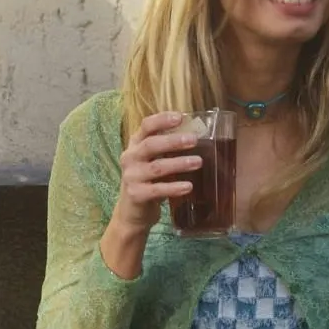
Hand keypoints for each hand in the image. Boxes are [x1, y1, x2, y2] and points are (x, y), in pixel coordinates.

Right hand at [111, 111, 202, 231]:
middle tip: (194, 140)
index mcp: (135, 144)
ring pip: (156, 167)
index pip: (146, 126)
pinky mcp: (135, 194)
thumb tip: (196, 134)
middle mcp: (130, 157)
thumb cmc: (149, 180)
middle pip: (151, 145)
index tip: (180, 117)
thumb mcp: (154, 160)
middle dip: (173, 141)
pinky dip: (174, 187)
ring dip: (179, 163)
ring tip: (198, 162)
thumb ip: (168, 148)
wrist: (132, 211)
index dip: (162, 120)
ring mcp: (131, 176)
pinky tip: (188, 186)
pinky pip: (157, 189)